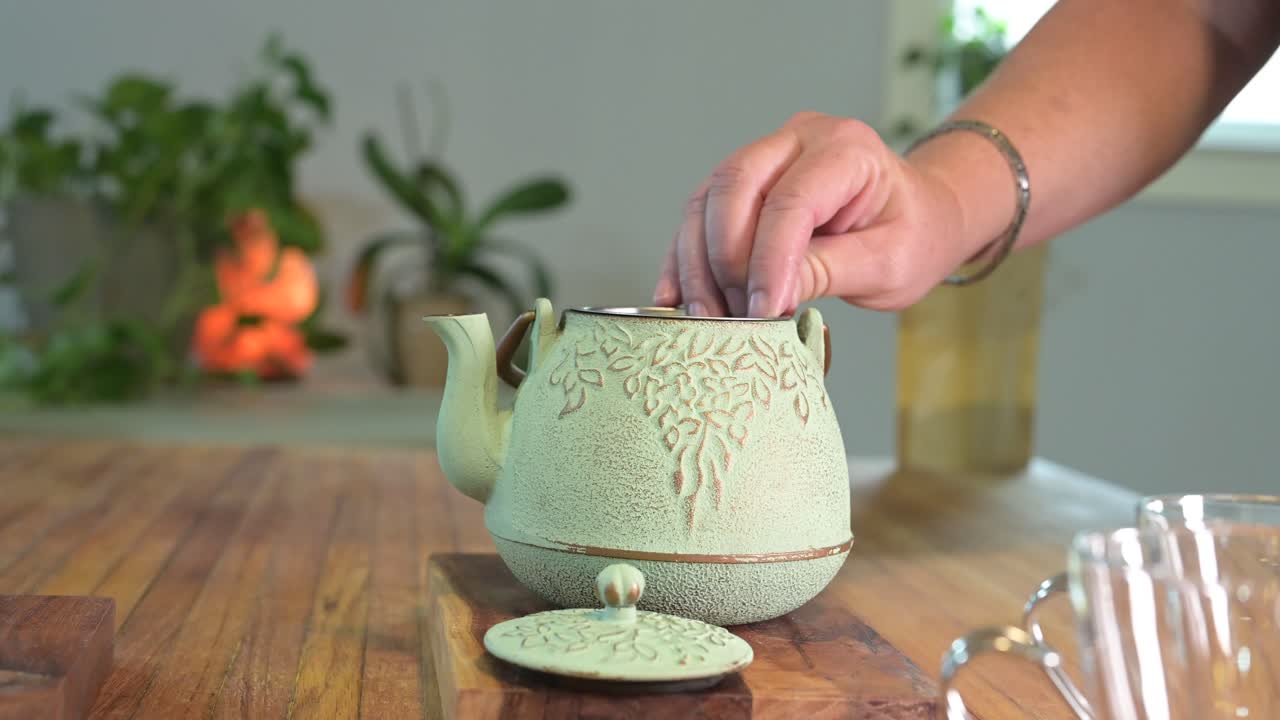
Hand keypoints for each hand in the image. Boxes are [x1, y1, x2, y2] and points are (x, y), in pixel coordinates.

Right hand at [653, 111, 975, 316]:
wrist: (918, 216)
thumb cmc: (913, 235)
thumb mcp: (888, 264)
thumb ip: (829, 272)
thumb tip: (770, 296)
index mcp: (845, 149)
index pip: (792, 201)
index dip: (769, 260)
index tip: (763, 312)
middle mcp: (796, 139)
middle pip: (734, 186)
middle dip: (725, 258)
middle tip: (734, 316)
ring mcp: (764, 157)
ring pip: (706, 201)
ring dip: (698, 264)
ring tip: (709, 318)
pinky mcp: (741, 184)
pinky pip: (699, 216)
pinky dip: (685, 260)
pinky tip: (676, 300)